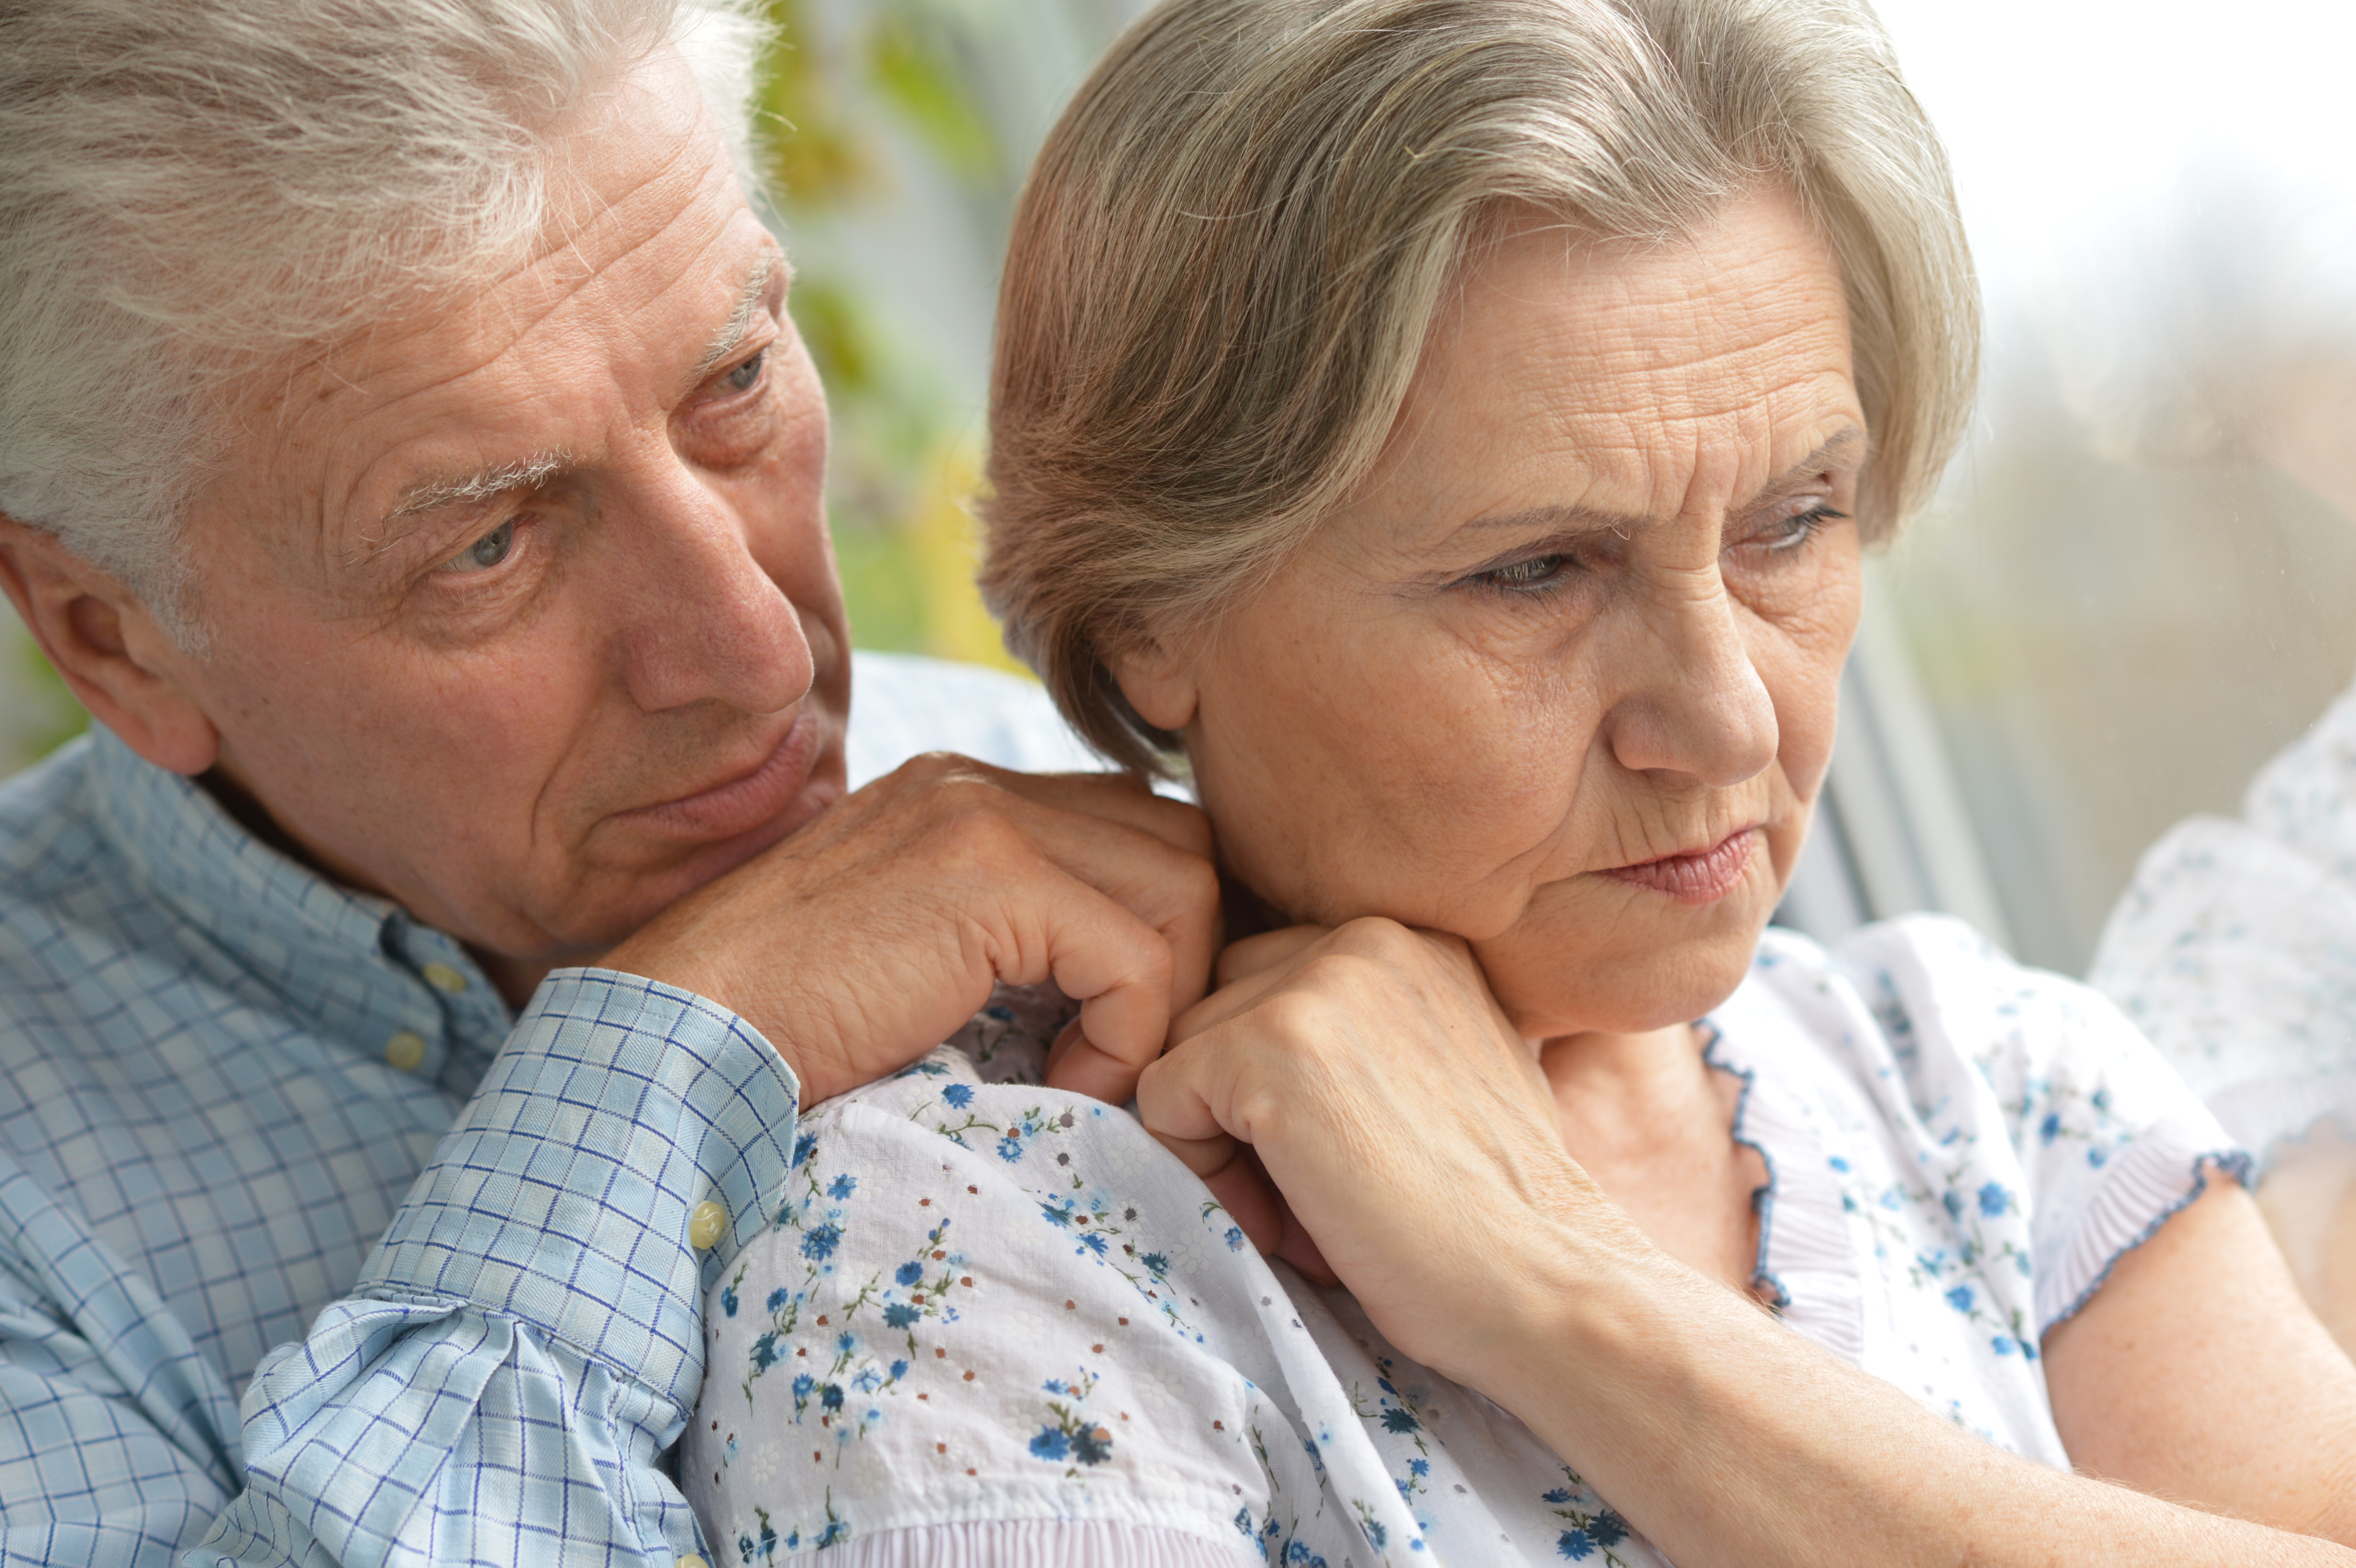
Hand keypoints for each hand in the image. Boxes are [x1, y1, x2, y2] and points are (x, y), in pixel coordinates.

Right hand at [604, 754, 1218, 1107]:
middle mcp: (980, 785)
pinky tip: (1067, 1084)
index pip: (1135, 831)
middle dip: (1192, 958)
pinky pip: (1139, 955)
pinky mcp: (989, 877)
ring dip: (1166, 999)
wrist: (684, 1041)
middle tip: (1135, 1053)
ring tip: (1096, 1073)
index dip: (1165, 935)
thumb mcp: (915, 965)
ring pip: (1186, 885)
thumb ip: (1004, 943)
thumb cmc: (786, 1034)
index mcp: (963, 799)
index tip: (1125, 1032)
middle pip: (1183, 843)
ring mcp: (983, 817)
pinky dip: (1128, 1035)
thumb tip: (1113, 991)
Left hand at [1135, 917, 1640, 1384]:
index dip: (1280, 1089)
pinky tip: (1286, 1217)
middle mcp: (1366, 936)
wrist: (1548, 1285)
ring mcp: (1318, 983)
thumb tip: (1247, 1062)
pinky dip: (1199, 1171)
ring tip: (1308, 1212)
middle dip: (1239, 1106)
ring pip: (1184, 1050)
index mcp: (1411, 941)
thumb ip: (1363, 1041)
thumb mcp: (1438, 1080)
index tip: (1340, 1164)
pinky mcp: (1271, 1046)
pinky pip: (1158, 1096)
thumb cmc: (1496, 1219)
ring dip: (1221, 1144)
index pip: (1272, 985)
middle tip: (1314, 1197)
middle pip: (1219, 1008)